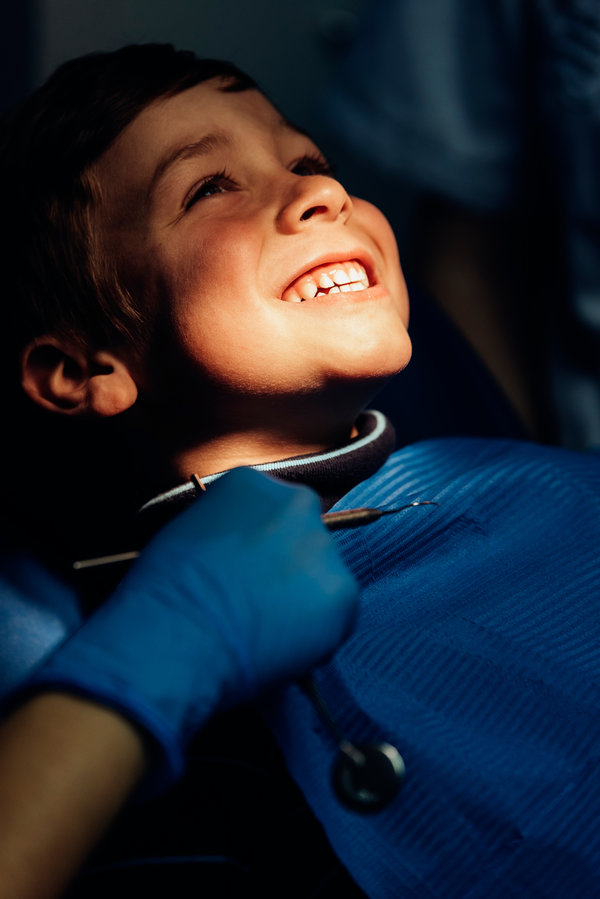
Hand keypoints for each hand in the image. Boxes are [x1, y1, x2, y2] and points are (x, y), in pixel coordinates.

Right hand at [22, 469, 358, 789]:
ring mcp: (323, 547)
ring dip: (302, 603)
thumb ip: (222, 531)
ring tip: (263, 633)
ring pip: (323, 579)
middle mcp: (296, 504)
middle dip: (287, 570)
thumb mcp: (184, 536)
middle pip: (303, 538)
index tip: (248, 573)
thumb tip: (236, 554)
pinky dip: (317, 636)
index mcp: (252, 484)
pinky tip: (279, 647)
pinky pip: (337, 617)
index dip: (259, 549)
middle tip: (260, 605)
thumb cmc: (163, 593)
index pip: (270, 512)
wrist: (175, 637)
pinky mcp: (343, 592)